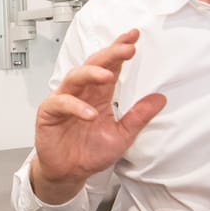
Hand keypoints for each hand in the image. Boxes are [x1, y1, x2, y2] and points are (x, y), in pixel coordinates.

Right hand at [29, 30, 165, 202]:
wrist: (69, 173)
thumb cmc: (89, 153)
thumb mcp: (122, 135)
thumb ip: (139, 116)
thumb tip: (160, 99)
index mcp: (99, 94)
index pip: (110, 65)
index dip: (120, 50)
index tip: (134, 37)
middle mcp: (81, 93)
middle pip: (94, 64)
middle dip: (110, 54)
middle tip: (126, 48)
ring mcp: (64, 101)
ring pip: (75, 77)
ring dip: (91, 74)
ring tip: (107, 75)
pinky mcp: (49, 114)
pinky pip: (61, 104)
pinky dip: (75, 107)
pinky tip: (89, 113)